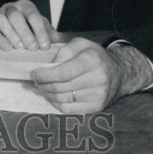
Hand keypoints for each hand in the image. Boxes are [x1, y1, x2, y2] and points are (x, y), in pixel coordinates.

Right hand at [0, 0, 58, 51]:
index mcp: (25, 6)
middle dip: (25, 33)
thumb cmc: (28, 28)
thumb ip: (49, 32)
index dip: (40, 31)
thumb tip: (56, 39)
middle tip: (32, 48)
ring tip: (20, 48)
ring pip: (0, 20)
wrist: (8, 28)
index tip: (45, 46)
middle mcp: (10, 7)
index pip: (33, 15)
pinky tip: (7, 48)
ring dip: (11, 35)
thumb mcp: (40, 27)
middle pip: (15, 16)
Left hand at [30, 37, 152, 112]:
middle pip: (60, 87)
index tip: (34, 74)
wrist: (119, 73)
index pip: (62, 72)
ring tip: (43, 87)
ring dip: (48, 94)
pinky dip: (57, 103)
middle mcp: (97, 79)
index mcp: (92, 60)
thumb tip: (49, 65)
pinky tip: (54, 95)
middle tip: (36, 80)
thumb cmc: (95, 57)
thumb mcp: (81, 44)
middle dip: (43, 84)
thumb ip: (64, 50)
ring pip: (62, 99)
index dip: (44, 75)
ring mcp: (98, 96)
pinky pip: (68, 109)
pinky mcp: (96, 108)